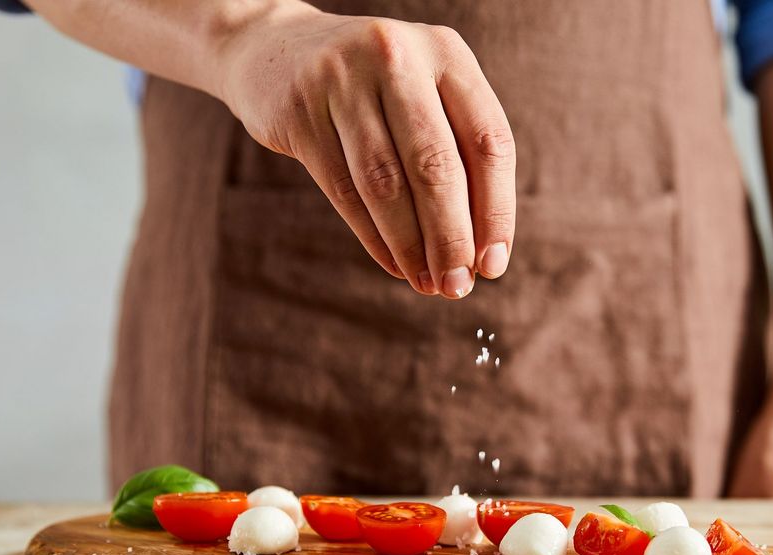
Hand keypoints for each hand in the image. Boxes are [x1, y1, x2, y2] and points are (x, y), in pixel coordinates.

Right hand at [216, 7, 515, 298]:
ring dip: (411, 245)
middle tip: (457, 286)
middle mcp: (396, 56)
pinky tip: (395, 264)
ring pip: (386, 182)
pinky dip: (374, 237)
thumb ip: (459, 154)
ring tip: (427, 284)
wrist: (275, 50)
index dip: (497, 210)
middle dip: (451, 237)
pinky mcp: (300, 111)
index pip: (488, 140)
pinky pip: (344, 190)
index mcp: (446, 52)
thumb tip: (483, 252)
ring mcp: (342, 80)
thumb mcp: (425, 94)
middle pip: (435, 164)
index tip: (493, 263)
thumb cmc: (375, 89)